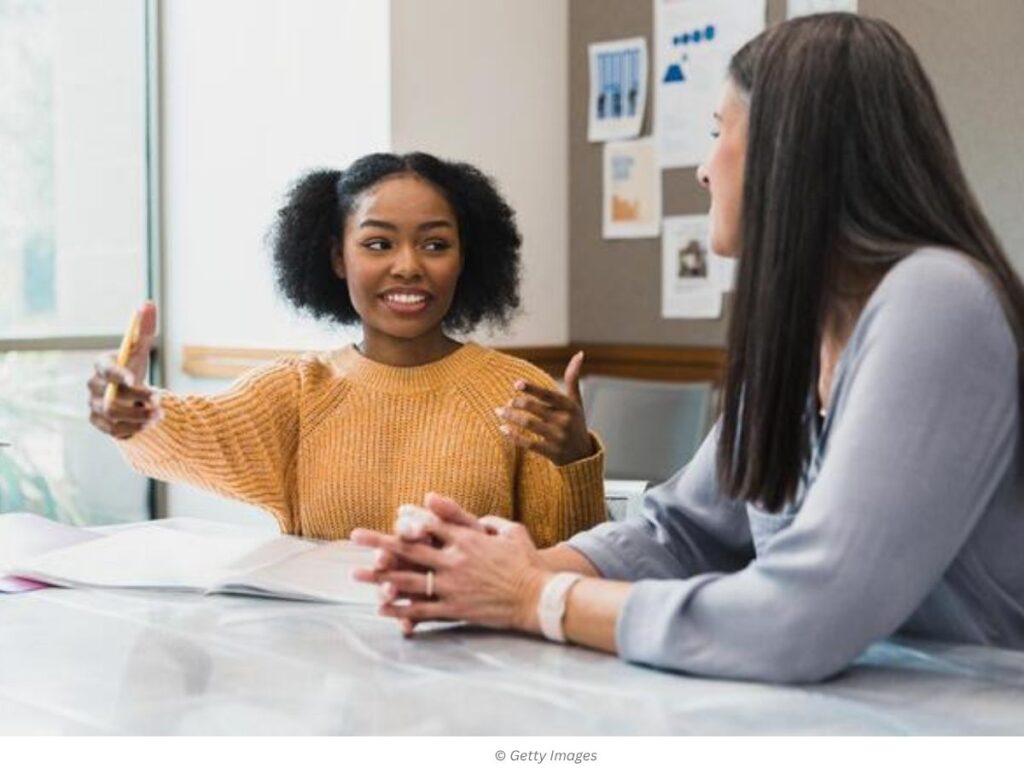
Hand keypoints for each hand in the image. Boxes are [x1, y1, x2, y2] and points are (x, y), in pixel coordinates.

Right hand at [87, 301, 161, 439]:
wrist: (129, 394)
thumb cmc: (133, 367)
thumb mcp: (140, 349)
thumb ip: (144, 329)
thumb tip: (147, 303)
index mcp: (102, 366)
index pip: (104, 369)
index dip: (117, 374)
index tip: (135, 379)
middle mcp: (93, 387)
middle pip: (108, 397)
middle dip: (136, 399)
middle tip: (161, 399)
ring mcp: (94, 406)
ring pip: (112, 416)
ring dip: (138, 417)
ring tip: (161, 415)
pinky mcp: (100, 424)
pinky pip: (114, 431)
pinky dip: (133, 429)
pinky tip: (150, 425)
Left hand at [352, 495, 548, 635]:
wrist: (538, 597)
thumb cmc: (527, 562)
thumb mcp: (511, 531)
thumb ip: (487, 520)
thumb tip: (472, 516)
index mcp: (467, 539)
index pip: (431, 525)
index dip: (409, 519)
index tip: (392, 514)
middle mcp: (455, 560)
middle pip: (410, 549)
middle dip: (380, 542)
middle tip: (355, 536)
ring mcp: (453, 586)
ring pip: (409, 580)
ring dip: (380, 577)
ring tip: (356, 574)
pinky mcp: (455, 609)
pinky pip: (422, 609)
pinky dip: (401, 609)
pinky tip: (381, 608)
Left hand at [496, 351, 594, 465]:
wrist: (583, 455)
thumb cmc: (576, 423)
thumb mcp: (577, 402)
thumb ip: (574, 379)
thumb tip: (579, 353)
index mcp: (570, 407)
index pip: (548, 395)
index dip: (532, 389)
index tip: (516, 383)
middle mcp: (565, 422)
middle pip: (535, 410)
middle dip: (517, 404)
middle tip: (506, 402)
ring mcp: (558, 438)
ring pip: (529, 425)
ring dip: (511, 417)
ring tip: (499, 412)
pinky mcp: (551, 453)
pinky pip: (529, 444)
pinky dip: (514, 436)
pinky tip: (502, 429)